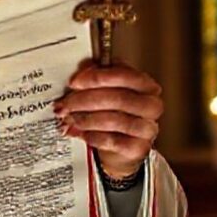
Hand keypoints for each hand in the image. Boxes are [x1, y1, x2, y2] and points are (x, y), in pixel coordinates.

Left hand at [55, 62, 162, 178]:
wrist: (120, 146)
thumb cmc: (114, 112)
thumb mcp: (106, 89)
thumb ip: (97, 75)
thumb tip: (83, 68)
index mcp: (146, 85)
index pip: (124, 75)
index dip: (96, 78)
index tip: (74, 82)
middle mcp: (151, 106)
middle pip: (117, 98)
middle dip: (85, 100)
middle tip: (65, 103)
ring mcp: (147, 128)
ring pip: (112, 120)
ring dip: (85, 118)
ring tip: (69, 118)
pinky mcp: (138, 148)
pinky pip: (110, 140)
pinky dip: (91, 136)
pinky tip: (80, 132)